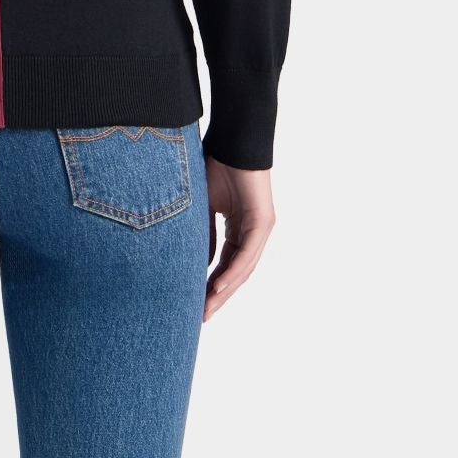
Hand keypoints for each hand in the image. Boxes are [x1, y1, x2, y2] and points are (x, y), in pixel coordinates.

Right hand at [203, 156, 274, 320]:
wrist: (232, 140)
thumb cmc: (215, 166)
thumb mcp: (202, 208)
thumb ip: (202, 235)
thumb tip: (194, 264)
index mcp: (239, 229)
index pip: (225, 264)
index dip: (211, 285)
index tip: (195, 303)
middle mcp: (253, 232)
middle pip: (236, 272)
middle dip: (218, 296)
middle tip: (201, 317)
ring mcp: (260, 228)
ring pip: (243, 268)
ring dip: (225, 290)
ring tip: (207, 309)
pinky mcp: (263, 222)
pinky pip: (247, 254)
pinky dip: (232, 272)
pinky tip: (217, 286)